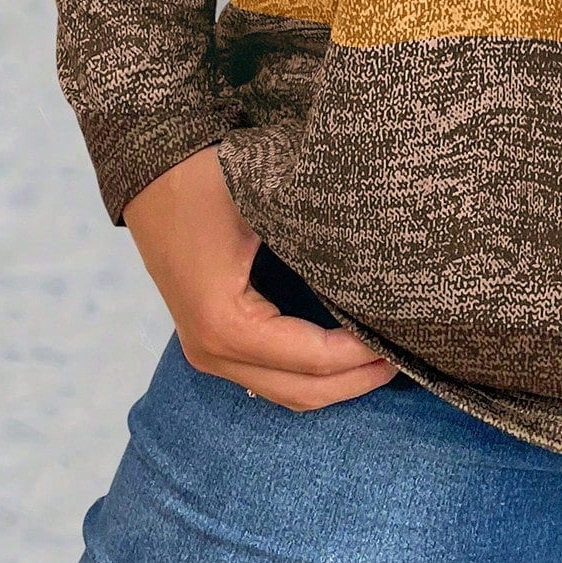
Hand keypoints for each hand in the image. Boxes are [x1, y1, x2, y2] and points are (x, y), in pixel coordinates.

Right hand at [122, 143, 400, 408]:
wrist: (154, 170)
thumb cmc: (212, 180)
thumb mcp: (270, 204)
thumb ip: (322, 237)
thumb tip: (383, 261)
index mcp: (226, 322)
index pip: (312, 358)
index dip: (362, 354)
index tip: (404, 337)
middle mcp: (212, 349)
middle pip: (301, 392)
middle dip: (357, 381)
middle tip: (407, 358)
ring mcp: (207, 350)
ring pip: (285, 392)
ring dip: (336, 384)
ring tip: (384, 357)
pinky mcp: (210, 339)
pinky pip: (269, 376)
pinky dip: (310, 374)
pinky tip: (345, 352)